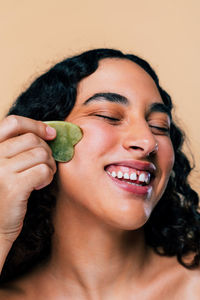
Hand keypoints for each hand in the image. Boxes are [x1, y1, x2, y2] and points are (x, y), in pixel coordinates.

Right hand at [0, 115, 56, 246]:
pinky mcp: (13, 186)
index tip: (50, 133)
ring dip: (49, 165)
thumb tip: (49, 132)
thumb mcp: (5, 166)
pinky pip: (43, 170)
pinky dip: (47, 177)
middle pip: (32, 139)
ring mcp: (1, 171)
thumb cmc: (4, 194)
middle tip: (45, 165)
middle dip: (46, 151)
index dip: (35, 125)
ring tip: (42, 176)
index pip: (13, 123)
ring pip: (41, 154)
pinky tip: (39, 186)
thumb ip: (17, 149)